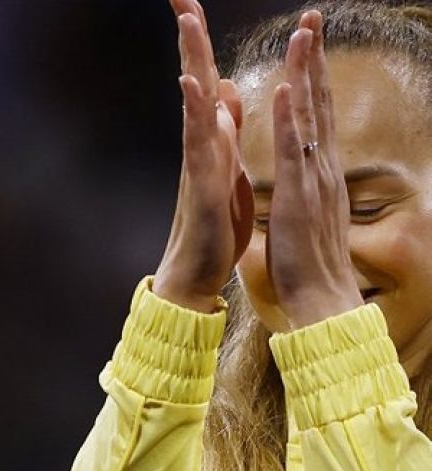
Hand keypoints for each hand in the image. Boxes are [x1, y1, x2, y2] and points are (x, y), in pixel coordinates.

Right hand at [153, 0, 253, 312]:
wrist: (196, 273)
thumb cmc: (215, 227)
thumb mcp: (228, 169)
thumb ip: (224, 131)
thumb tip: (224, 93)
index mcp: (214, 136)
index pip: (208, 77)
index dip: (201, 42)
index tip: (190, 5)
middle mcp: (202, 140)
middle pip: (196, 75)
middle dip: (190, 35)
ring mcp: (199, 158)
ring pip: (195, 98)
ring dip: (192, 57)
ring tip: (187, 20)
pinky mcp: (202, 179)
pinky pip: (198, 138)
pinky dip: (194, 108)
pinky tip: (191, 82)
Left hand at [264, 12, 362, 327]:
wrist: (319, 300)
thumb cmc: (307, 261)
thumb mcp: (304, 210)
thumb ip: (303, 182)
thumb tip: (303, 163)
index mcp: (317, 170)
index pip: (315, 112)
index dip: (312, 73)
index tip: (309, 38)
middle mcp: (322, 167)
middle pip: (319, 102)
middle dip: (315, 58)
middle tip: (313, 16)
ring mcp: (314, 178)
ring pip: (310, 116)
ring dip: (306, 73)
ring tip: (303, 34)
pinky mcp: (300, 195)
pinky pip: (295, 151)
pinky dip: (292, 118)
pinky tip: (289, 89)